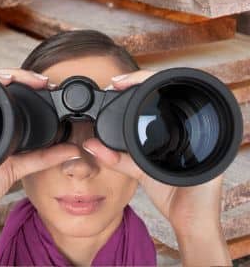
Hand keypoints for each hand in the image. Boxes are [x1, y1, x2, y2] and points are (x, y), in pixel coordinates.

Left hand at [82, 70, 229, 264]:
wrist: (192, 221)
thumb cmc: (171, 196)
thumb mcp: (139, 172)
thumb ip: (116, 158)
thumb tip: (89, 145)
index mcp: (174, 132)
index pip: (156, 98)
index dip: (138, 83)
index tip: (115, 82)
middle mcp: (189, 128)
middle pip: (167, 90)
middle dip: (142, 78)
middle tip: (119, 80)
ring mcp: (202, 134)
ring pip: (179, 96)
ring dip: (153, 83)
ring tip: (128, 82)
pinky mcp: (211, 145)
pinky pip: (196, 119)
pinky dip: (176, 103)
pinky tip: (156, 93)